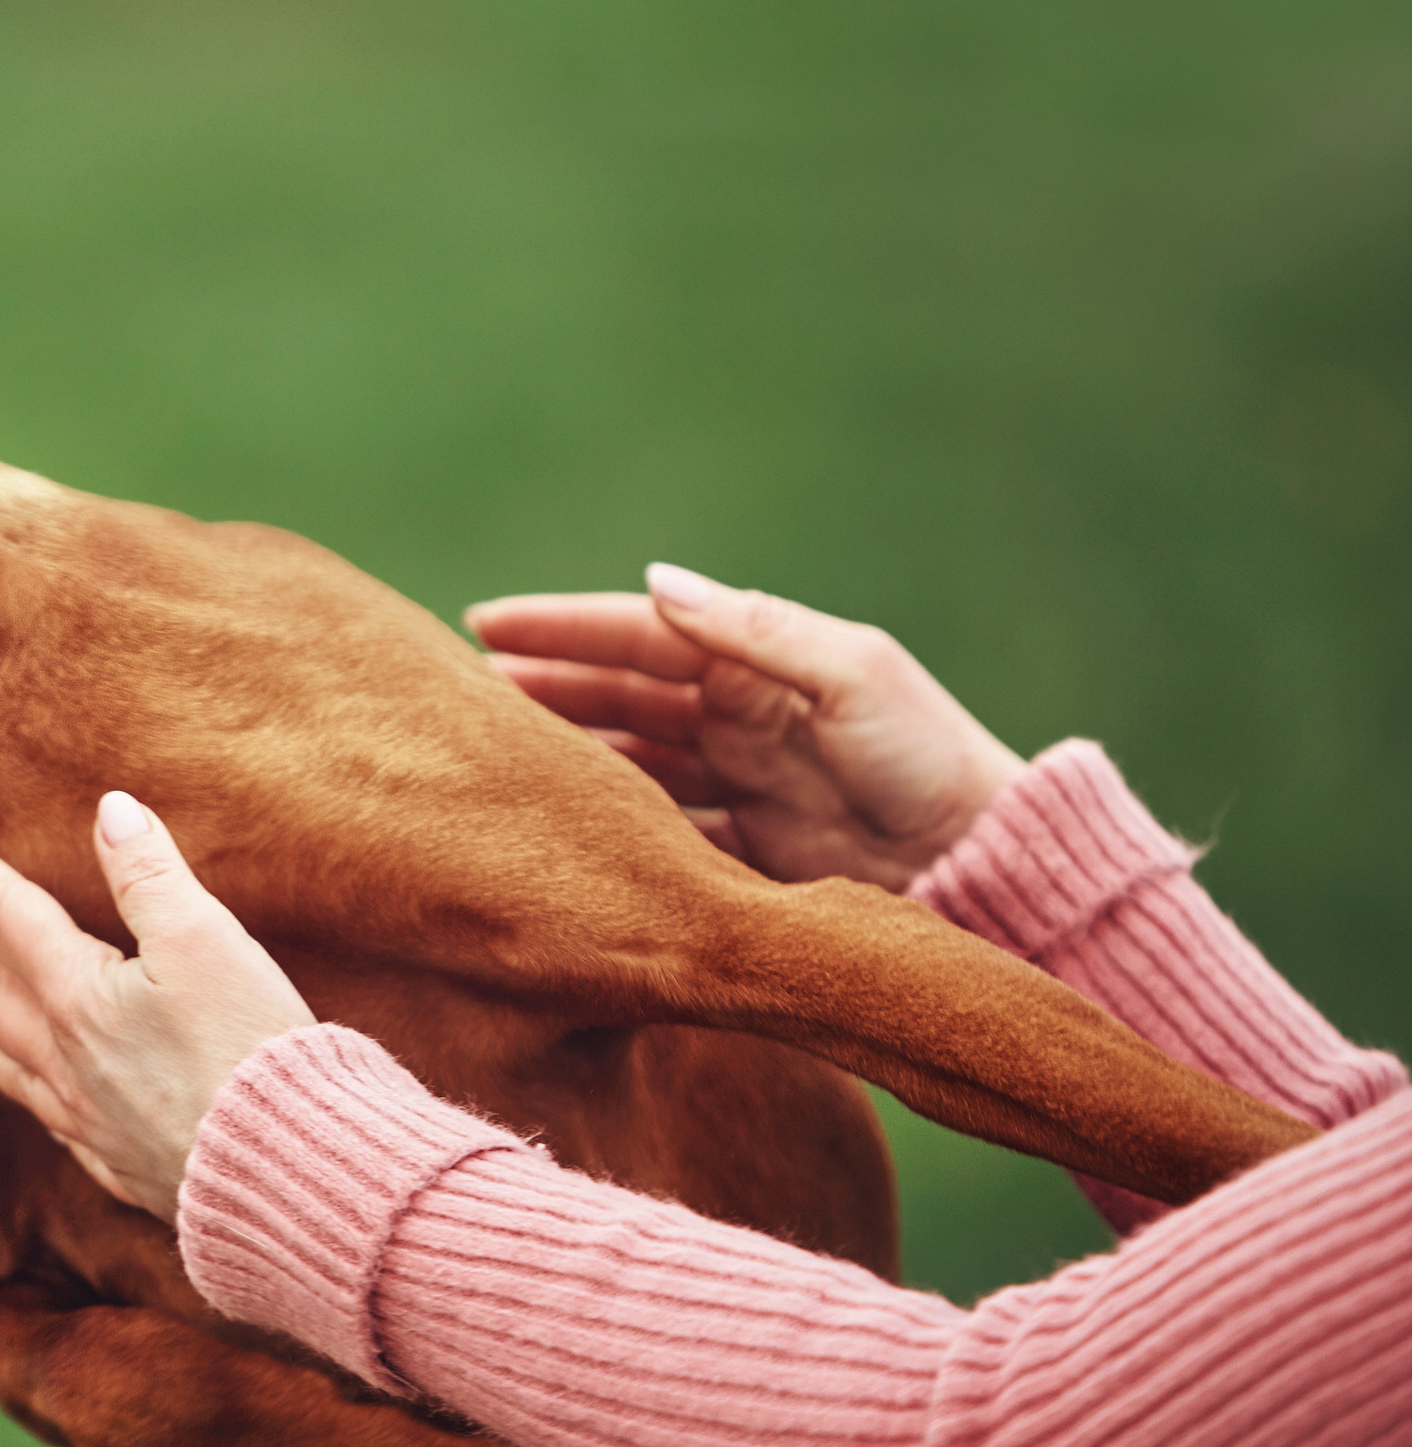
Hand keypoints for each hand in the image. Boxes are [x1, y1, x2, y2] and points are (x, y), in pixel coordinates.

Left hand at [0, 791, 313, 1221]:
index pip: (5, 916)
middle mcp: (68, 1061)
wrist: (284, 1170)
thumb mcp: (205, 939)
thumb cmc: (248, 1047)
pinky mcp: (126, 1163)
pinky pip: (57, 1126)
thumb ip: (151, 873)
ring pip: (12, 1068)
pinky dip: (31, 1100)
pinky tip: (38, 1104)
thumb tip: (109, 811)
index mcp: (79, 998)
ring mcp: (92, 1120)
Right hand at [466, 563, 1027, 891]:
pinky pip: (654, 830)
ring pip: (622, 760)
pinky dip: (604, 823)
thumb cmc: (929, 760)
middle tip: (459, 693)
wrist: (987, 866)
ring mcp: (734, 784)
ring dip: (560, 753)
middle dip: (539, 688)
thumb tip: (659, 579)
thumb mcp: (852, 673)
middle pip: (615, 695)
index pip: (637, 633)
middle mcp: (736, 716)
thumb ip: (753, 631)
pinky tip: (554, 827)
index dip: (559, 628)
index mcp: (758, 663)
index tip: (483, 624)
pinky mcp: (740, 853)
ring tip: (487, 756)